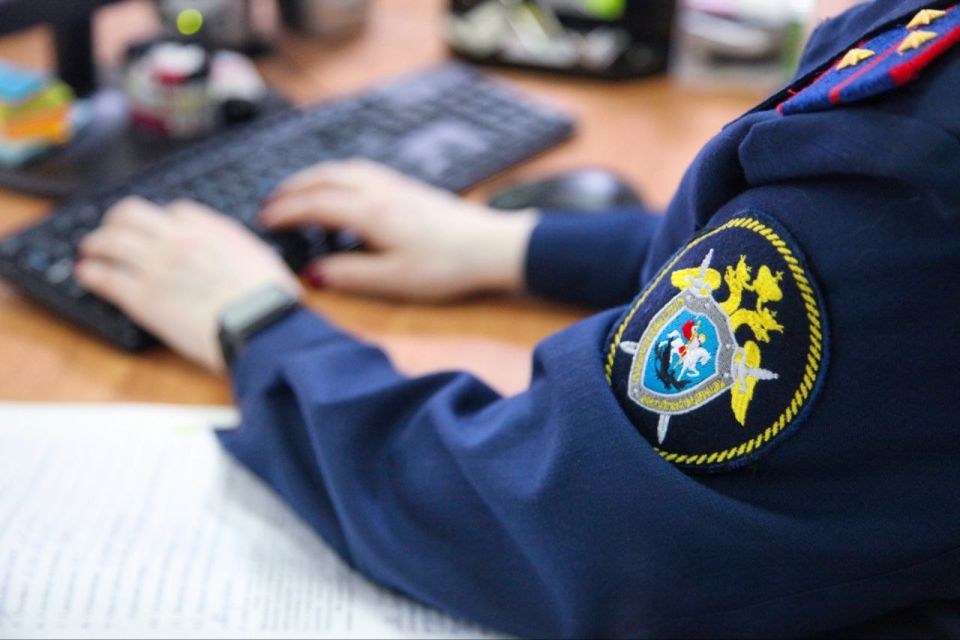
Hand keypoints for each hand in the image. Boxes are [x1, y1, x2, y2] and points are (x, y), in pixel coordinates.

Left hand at [76, 198, 301, 371]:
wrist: (260, 325)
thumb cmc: (269, 300)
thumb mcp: (260, 257)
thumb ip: (236, 248)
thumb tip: (233, 253)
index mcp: (210, 229)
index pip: (176, 210)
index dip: (163, 219)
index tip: (160, 228)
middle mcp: (178, 240)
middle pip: (132, 214)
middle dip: (118, 219)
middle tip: (112, 228)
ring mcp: (156, 266)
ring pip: (110, 241)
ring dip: (96, 243)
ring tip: (90, 249)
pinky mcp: (142, 297)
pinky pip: (106, 277)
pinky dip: (92, 273)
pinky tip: (87, 274)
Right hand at [261, 158, 537, 301]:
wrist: (494, 247)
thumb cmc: (449, 266)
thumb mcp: (394, 281)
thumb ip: (349, 276)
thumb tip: (313, 274)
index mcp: (372, 212)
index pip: (315, 204)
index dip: (285, 212)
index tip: (264, 222)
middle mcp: (381, 191)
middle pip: (324, 177)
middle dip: (292, 188)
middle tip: (270, 204)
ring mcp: (397, 184)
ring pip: (343, 169)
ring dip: (314, 177)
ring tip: (298, 194)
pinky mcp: (410, 187)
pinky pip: (362, 171)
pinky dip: (338, 176)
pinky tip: (342, 191)